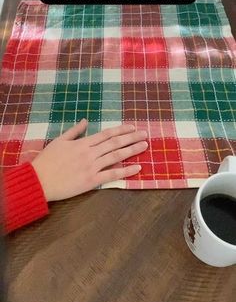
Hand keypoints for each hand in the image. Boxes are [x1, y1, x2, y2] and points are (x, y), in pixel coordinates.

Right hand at [32, 119, 147, 201]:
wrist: (38, 180)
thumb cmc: (47, 160)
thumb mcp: (59, 140)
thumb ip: (74, 131)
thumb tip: (86, 120)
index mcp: (83, 142)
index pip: (107, 134)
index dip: (121, 130)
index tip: (133, 127)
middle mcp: (90, 153)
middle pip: (115, 143)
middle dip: (132, 137)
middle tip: (145, 134)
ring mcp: (92, 167)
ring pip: (116, 156)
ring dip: (132, 150)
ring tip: (145, 145)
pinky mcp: (91, 181)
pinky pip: (112, 175)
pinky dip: (126, 171)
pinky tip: (137, 168)